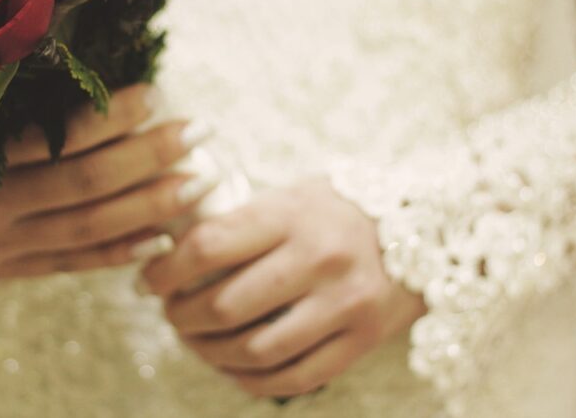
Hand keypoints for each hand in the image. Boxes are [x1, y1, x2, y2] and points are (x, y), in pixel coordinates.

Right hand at [0, 85, 216, 282]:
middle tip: (198, 130)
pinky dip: (117, 254)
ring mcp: (2, 249)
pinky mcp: (5, 274)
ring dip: (149, 205)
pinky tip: (159, 240)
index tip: (154, 92)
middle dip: (149, 156)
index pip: (56, 139)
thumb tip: (57, 69)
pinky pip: (71, 265)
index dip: (111, 117)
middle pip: (88, 184)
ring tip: (198, 181)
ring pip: (90, 228)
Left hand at [142, 180, 426, 398]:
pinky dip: (249, 380)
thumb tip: (168, 247)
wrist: (426, 230)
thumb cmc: (338, 210)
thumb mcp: (292, 195)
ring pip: (254, 349)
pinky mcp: (361, 342)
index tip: (149, 279)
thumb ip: (240, 219)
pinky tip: (229, 366)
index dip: (166, 269)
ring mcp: (344, 305)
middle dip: (181, 316)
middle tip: (169, 312)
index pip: (209, 245)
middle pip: (225, 304)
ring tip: (193, 340)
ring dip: (208, 352)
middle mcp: (320, 259)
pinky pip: (292, 378)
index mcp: (294, 213)